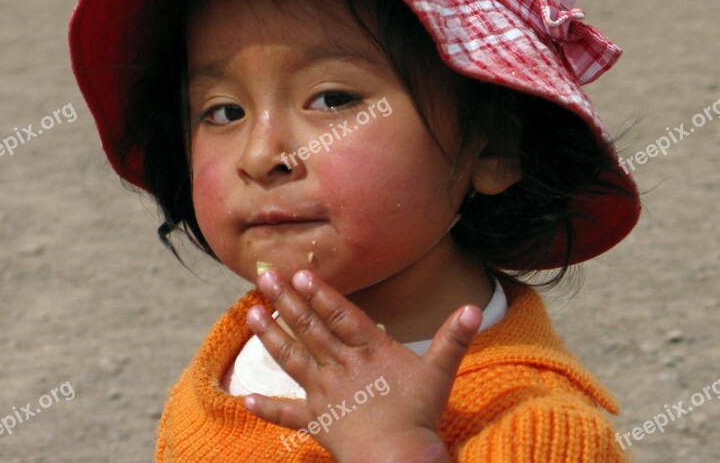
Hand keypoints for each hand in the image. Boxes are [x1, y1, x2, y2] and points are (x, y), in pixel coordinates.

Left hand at [243, 268, 482, 462]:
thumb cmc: (419, 415)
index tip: (299, 274)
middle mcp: (341, 366)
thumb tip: (474, 308)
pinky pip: (286, 413)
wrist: (398, 458)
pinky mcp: (317, 420)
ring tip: (251, 314)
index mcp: (369, 351)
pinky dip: (266, 407)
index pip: (339, 315)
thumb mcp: (440, 372)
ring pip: (292, 359)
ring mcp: (325, 393)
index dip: (319, 293)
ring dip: (270, 335)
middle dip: (286, 302)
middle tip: (265, 280)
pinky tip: (245, 397)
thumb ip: (453, 338)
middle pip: (309, 329)